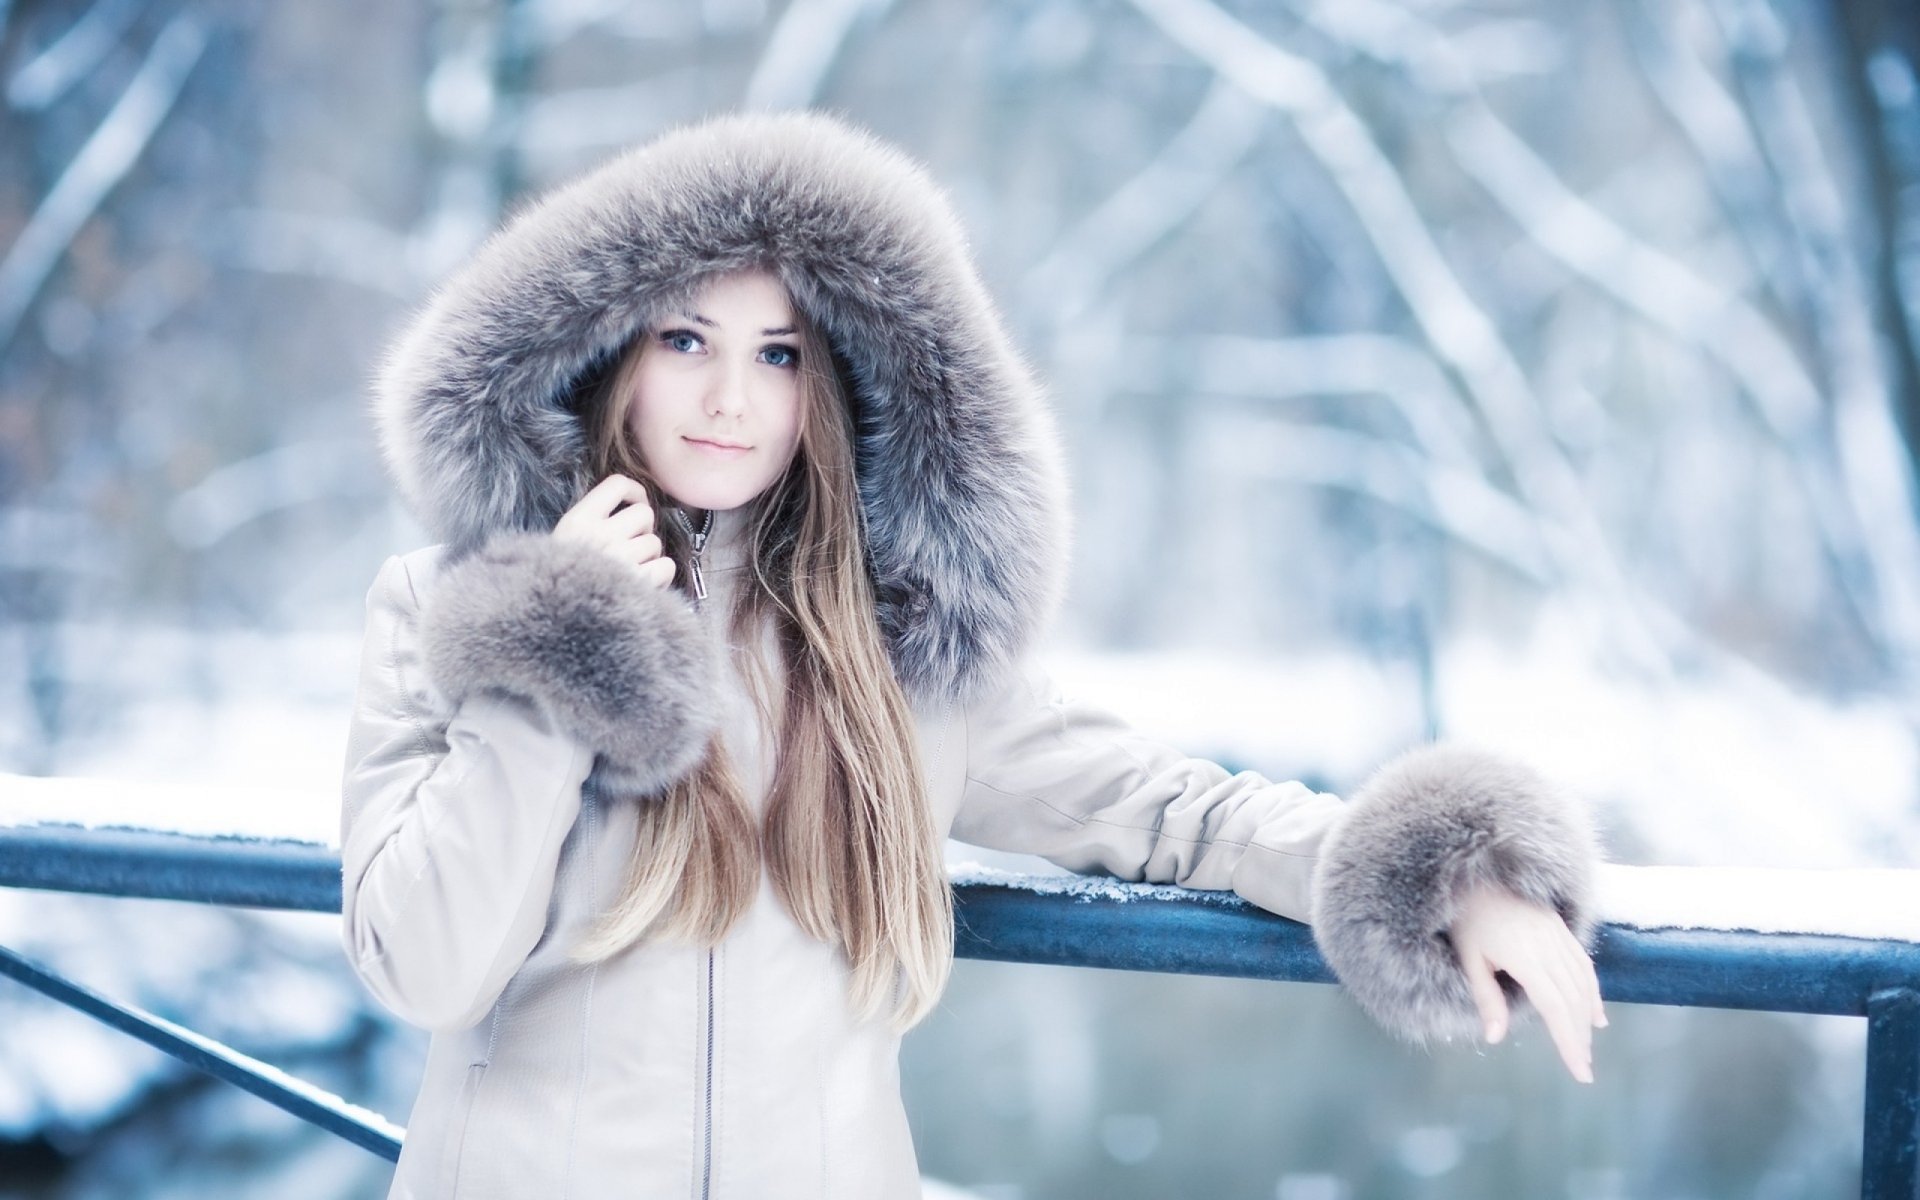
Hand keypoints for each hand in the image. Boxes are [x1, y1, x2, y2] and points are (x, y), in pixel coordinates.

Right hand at [552, 474, 675, 588]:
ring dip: (648, 557)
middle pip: (644, 514)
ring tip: (627, 573)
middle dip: (642, 530)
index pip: (617, 484)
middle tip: (627, 549)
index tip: (633, 504)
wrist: (554, 626)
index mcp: (577, 521)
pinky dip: (659, 575)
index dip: (634, 491)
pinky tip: (640, 585)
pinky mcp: (637, 583)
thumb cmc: (564, 583)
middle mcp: (598, 536)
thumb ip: (594, 523)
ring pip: (655, 543)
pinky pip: (666, 566)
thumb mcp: (566, 544)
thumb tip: (638, 505)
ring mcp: (619, 559)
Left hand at [1448, 883, 1605, 1082]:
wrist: (1477, 872)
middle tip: (1583, 1068)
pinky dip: (1592, 990)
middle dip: (1579, 1037)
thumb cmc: (1467, 918)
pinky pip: (1583, 963)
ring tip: (1586, 1046)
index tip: (1580, 1071)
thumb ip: (1486, 997)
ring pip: (1582, 983)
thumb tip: (1495, 1038)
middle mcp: (1548, 947)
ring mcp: (1558, 935)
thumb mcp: (1469, 958)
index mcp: (1525, 957)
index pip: (1555, 1007)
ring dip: (1587, 1017)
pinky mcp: (1560, 927)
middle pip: (1573, 1000)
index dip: (1569, 1041)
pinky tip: (1595, 1012)